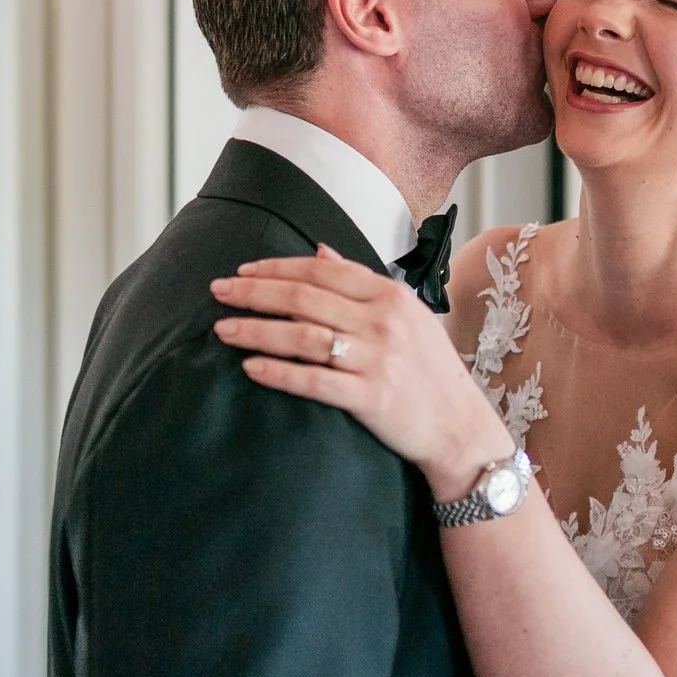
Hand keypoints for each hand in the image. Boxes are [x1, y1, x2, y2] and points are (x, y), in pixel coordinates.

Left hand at [213, 246, 513, 500]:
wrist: (458, 425)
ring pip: (301, 336)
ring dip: (256, 330)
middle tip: (218, 291)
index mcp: (391, 295)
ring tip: (222, 329)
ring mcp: (376, 359)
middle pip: (304, 298)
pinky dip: (278, 372)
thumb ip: (361, 282)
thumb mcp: (406, 314)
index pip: (321, 271)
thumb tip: (320, 251)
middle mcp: (383, 322)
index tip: (243, 271)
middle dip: (254, 292)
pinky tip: (250, 367)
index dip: (277, 268)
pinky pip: (313, 381)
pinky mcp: (370, 397)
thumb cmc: (429, 369)